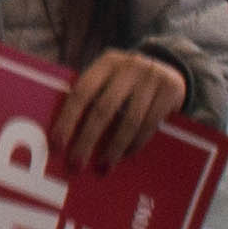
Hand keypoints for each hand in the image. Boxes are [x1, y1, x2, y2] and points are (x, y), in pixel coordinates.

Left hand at [53, 45, 189, 169]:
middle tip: (76, 164)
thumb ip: (92, 97)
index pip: (81, 92)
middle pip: (103, 108)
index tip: (57, 145)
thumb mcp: (111, 79)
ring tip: (103, 166)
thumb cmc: (127, 82)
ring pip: (129, 120)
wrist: (170, 69)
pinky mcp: (170, 90)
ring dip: (114, 147)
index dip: (67, 120)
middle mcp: (129, 66)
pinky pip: (150, 124)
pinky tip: (125, 156)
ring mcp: (152, 76)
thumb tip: (63, 136)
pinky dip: (136, 143)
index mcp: (106, 62)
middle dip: (87, 139)